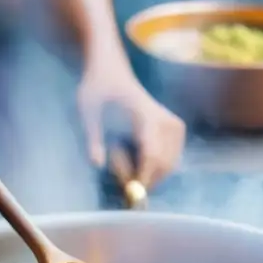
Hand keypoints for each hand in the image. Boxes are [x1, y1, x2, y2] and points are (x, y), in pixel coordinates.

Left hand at [76, 63, 184, 189]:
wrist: (111, 71)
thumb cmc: (97, 89)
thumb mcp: (86, 111)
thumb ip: (92, 138)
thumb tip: (97, 164)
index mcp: (147, 115)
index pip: (152, 155)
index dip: (142, 178)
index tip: (127, 192)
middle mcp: (167, 121)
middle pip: (164, 166)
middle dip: (142, 177)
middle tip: (116, 170)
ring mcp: (175, 127)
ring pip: (168, 167)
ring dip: (145, 171)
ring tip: (120, 152)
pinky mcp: (176, 131)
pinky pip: (168, 161)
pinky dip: (151, 165)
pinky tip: (131, 150)